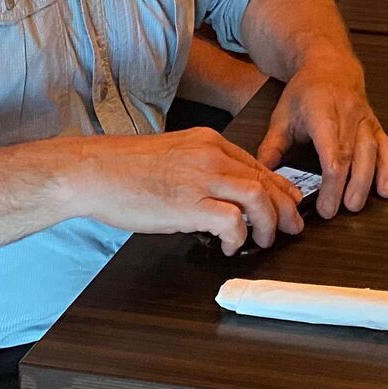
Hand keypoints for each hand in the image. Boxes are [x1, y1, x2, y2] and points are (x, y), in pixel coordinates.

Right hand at [68, 128, 304, 251]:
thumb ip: (200, 168)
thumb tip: (221, 194)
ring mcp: (201, 178)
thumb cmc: (125, 168)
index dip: (279, 189)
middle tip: (292, 227)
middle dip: (286, 208)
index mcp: (209, 142)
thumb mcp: (173, 155)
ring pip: (259, 198)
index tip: (287, 204)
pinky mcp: (189, 204)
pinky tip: (228, 246)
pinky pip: (232, 221)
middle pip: (267, 181)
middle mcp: (212, 155)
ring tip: (264, 240)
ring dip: (269, 224)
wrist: (95, 170)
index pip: (258, 165)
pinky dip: (237, 237)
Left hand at [257, 54, 387, 219]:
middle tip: (339, 212)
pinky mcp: (376, 124)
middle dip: (348, 187)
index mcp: (322, 110)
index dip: (332, 182)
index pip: (332, 151)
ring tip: (357, 205)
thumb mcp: (282, 115)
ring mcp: (365, 118)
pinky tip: (385, 188)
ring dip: (367, 181)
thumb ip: (272, 148)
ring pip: (372, 151)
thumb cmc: (305, 92)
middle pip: (353, 156)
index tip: (325, 206)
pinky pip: (387, 146)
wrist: (330, 66)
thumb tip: (263, 178)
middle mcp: (347, 113)